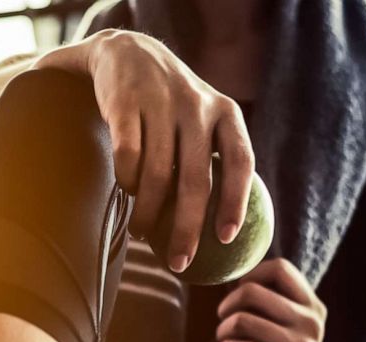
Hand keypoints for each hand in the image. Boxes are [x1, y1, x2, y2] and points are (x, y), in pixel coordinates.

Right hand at [35, 30, 253, 272]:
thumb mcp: (203, 117)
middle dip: (187, 230)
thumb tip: (228, 230)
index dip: (235, 203)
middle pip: (196, 180)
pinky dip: (127, 183)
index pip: (240, 162)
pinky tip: (127, 194)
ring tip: (143, 235)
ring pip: (156, 176)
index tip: (227, 240)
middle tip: (180, 264)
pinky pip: (127, 158)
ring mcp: (161, 103)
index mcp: (225, 112)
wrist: (126, 52)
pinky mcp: (125, 104)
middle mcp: (197, 106)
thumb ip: (215, 157)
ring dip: (149, 215)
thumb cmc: (170, 105)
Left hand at [215, 259, 329, 341]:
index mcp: (312, 307)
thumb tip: (234, 278)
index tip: (236, 295)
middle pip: (254, 292)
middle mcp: (311, 323)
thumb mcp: (286, 330)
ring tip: (222, 340)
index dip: (249, 275)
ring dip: (223, 330)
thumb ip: (270, 305)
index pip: (279, 268)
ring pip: (245, 321)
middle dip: (227, 306)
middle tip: (222, 321)